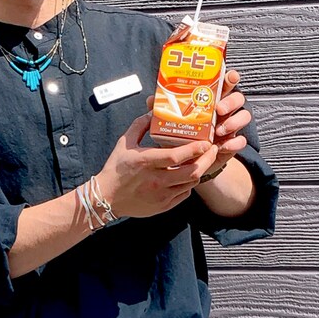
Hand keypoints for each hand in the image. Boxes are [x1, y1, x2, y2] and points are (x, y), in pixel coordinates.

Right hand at [96, 113, 220, 218]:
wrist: (106, 197)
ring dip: (200, 170)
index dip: (195, 149)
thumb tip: (153, 111)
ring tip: (203, 160)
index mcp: (146, 162)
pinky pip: (184, 194)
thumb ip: (140, 125)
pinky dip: (189, 183)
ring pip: (191, 183)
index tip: (206, 142)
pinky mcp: (163, 206)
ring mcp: (161, 195)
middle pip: (191, 171)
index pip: (176, 156)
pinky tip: (188, 175)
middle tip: (212, 149)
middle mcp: (156, 180)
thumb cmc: (116, 169)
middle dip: (207, 159)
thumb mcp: (124, 143)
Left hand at [161, 23, 253, 177]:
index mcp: (211, 100)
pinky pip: (240, 141)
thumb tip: (151, 99)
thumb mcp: (171, 121)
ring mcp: (230, 127)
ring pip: (244, 116)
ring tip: (219, 130)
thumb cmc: (180, 136)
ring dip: (234, 121)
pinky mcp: (232, 144)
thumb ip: (163, 109)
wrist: (185, 162)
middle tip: (219, 109)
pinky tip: (223, 146)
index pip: (225, 84)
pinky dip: (234, 142)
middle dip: (231, 101)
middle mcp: (224, 111)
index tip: (230, 77)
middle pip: (238, 98)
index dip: (230, 78)